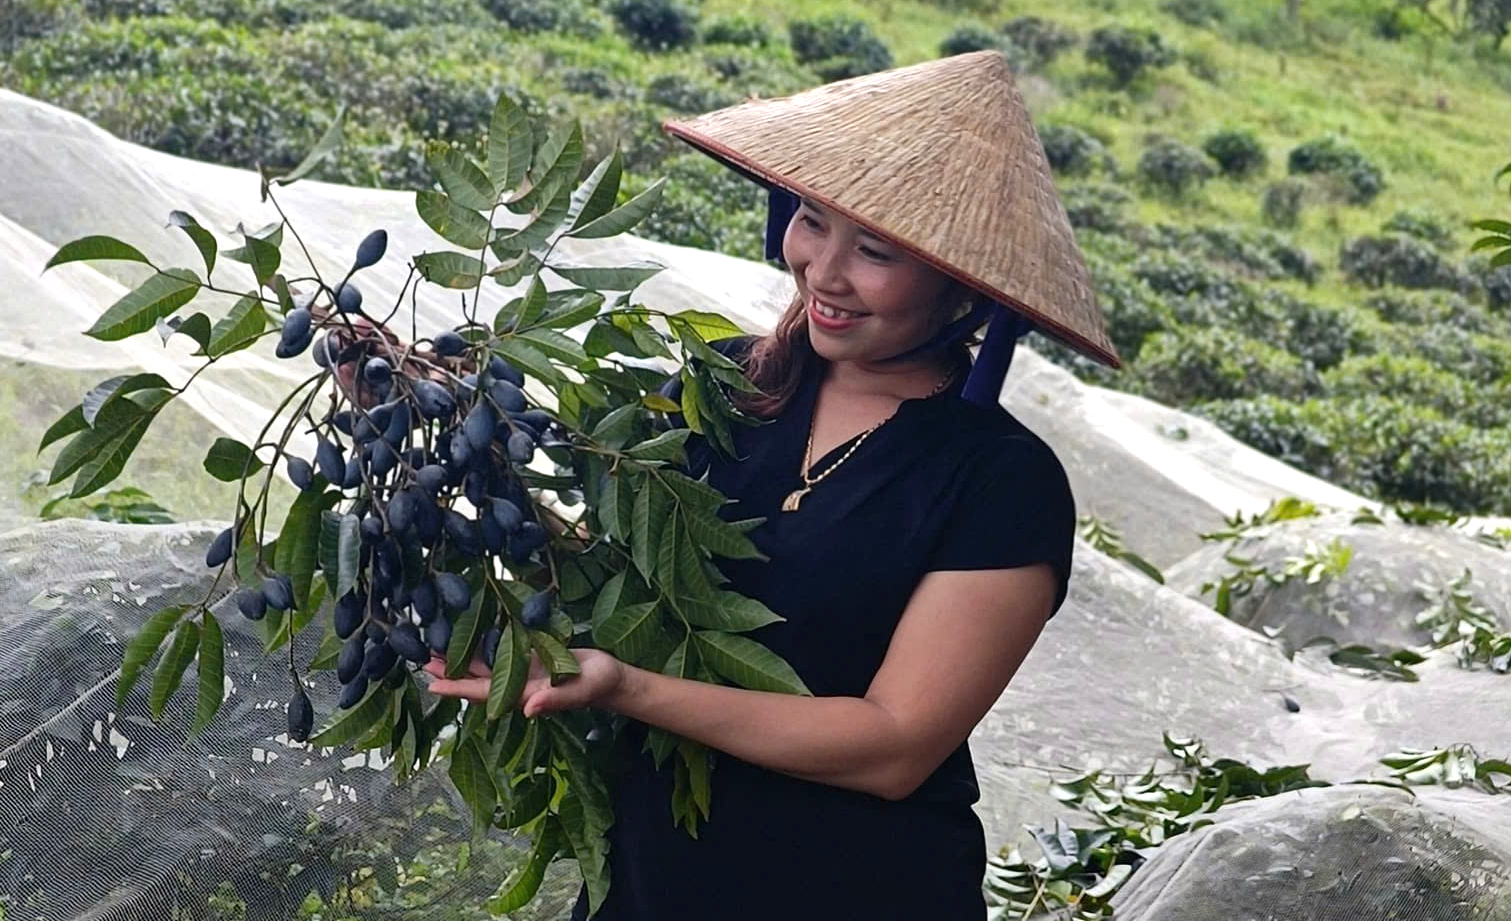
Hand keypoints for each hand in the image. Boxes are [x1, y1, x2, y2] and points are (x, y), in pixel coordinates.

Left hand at [422, 647, 627, 717]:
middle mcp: (517, 684)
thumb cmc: (598, 685)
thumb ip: (555, 701)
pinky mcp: (531, 657)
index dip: (458, 689)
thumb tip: (527, 710)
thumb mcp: (580, 692)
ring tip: (435, 647)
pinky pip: (501, 651)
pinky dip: (483, 645)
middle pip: (476, 679)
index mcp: (525, 694)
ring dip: (460, 658)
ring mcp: (523, 670)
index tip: (432, 685)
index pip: (484, 692)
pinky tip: (469, 635)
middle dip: (449, 671)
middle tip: (421, 659)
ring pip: (485, 665)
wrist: (611, 676)